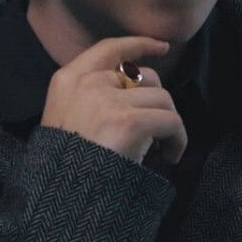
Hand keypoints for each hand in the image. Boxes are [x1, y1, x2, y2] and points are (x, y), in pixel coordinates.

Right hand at [40, 37, 186, 165]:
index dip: (139, 44)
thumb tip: (134, 90)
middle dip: (156, 100)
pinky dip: (177, 139)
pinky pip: (171, 121)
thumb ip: (90, 98)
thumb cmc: (64, 167)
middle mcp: (88, 83)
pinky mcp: (130, 122)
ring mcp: (109, 101)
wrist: (63, 198)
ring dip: (168, 122)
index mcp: (67, 80)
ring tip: (162, 149)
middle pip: (144, 75)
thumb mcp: (64, 120)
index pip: (110, 49)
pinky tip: (170, 156)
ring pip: (162, 98)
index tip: (162, 47)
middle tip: (154, 129)